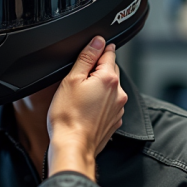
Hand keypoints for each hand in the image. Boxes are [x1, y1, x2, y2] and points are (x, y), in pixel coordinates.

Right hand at [46, 36, 126, 181]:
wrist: (73, 145)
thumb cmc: (68, 116)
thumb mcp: (71, 79)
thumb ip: (87, 57)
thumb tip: (97, 41)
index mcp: (108, 78)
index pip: (108, 53)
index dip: (96, 51)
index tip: (87, 56)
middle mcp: (118, 93)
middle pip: (111, 70)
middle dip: (97, 70)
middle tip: (78, 79)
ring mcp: (118, 108)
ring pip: (110, 88)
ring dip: (99, 87)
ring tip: (79, 97)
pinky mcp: (114, 120)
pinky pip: (109, 104)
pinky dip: (100, 102)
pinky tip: (85, 108)